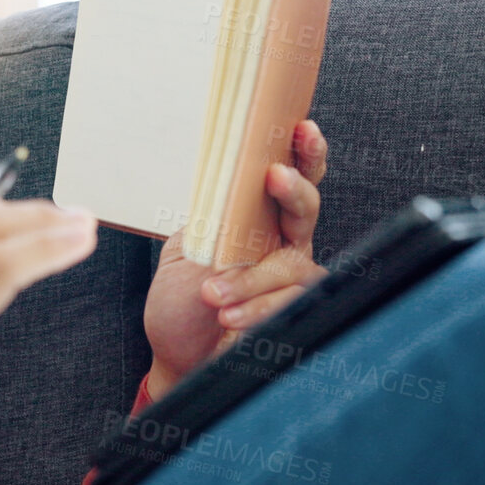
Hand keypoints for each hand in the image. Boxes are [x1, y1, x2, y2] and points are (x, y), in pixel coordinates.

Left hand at [142, 120, 328, 396]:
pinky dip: (256, 308)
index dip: (301, 152)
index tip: (300, 128)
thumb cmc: (181, 302)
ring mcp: (290, 278)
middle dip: (295, 188)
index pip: (285, 177)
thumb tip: (228, 188)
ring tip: (213, 296)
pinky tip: (228, 316)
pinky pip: (290, 301)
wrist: (178, 356)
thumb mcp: (185, 251)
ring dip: (251, 279)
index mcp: (254, 219)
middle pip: (307, 207)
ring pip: (293, 263)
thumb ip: (212, 220)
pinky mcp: (293, 312)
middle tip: (275, 177)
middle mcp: (281, 242)